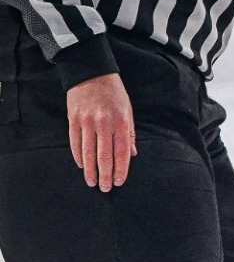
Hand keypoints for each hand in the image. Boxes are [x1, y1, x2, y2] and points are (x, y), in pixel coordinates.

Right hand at [66, 73, 135, 191]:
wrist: (91, 73)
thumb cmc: (114, 93)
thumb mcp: (128, 111)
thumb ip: (130, 134)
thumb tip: (131, 155)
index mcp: (121, 123)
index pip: (121, 153)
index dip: (121, 169)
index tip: (119, 182)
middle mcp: (104, 124)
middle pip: (104, 156)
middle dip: (106, 175)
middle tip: (106, 189)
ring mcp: (86, 122)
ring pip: (88, 152)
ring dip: (90, 170)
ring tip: (92, 182)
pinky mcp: (73, 119)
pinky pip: (75, 142)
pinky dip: (78, 156)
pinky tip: (81, 166)